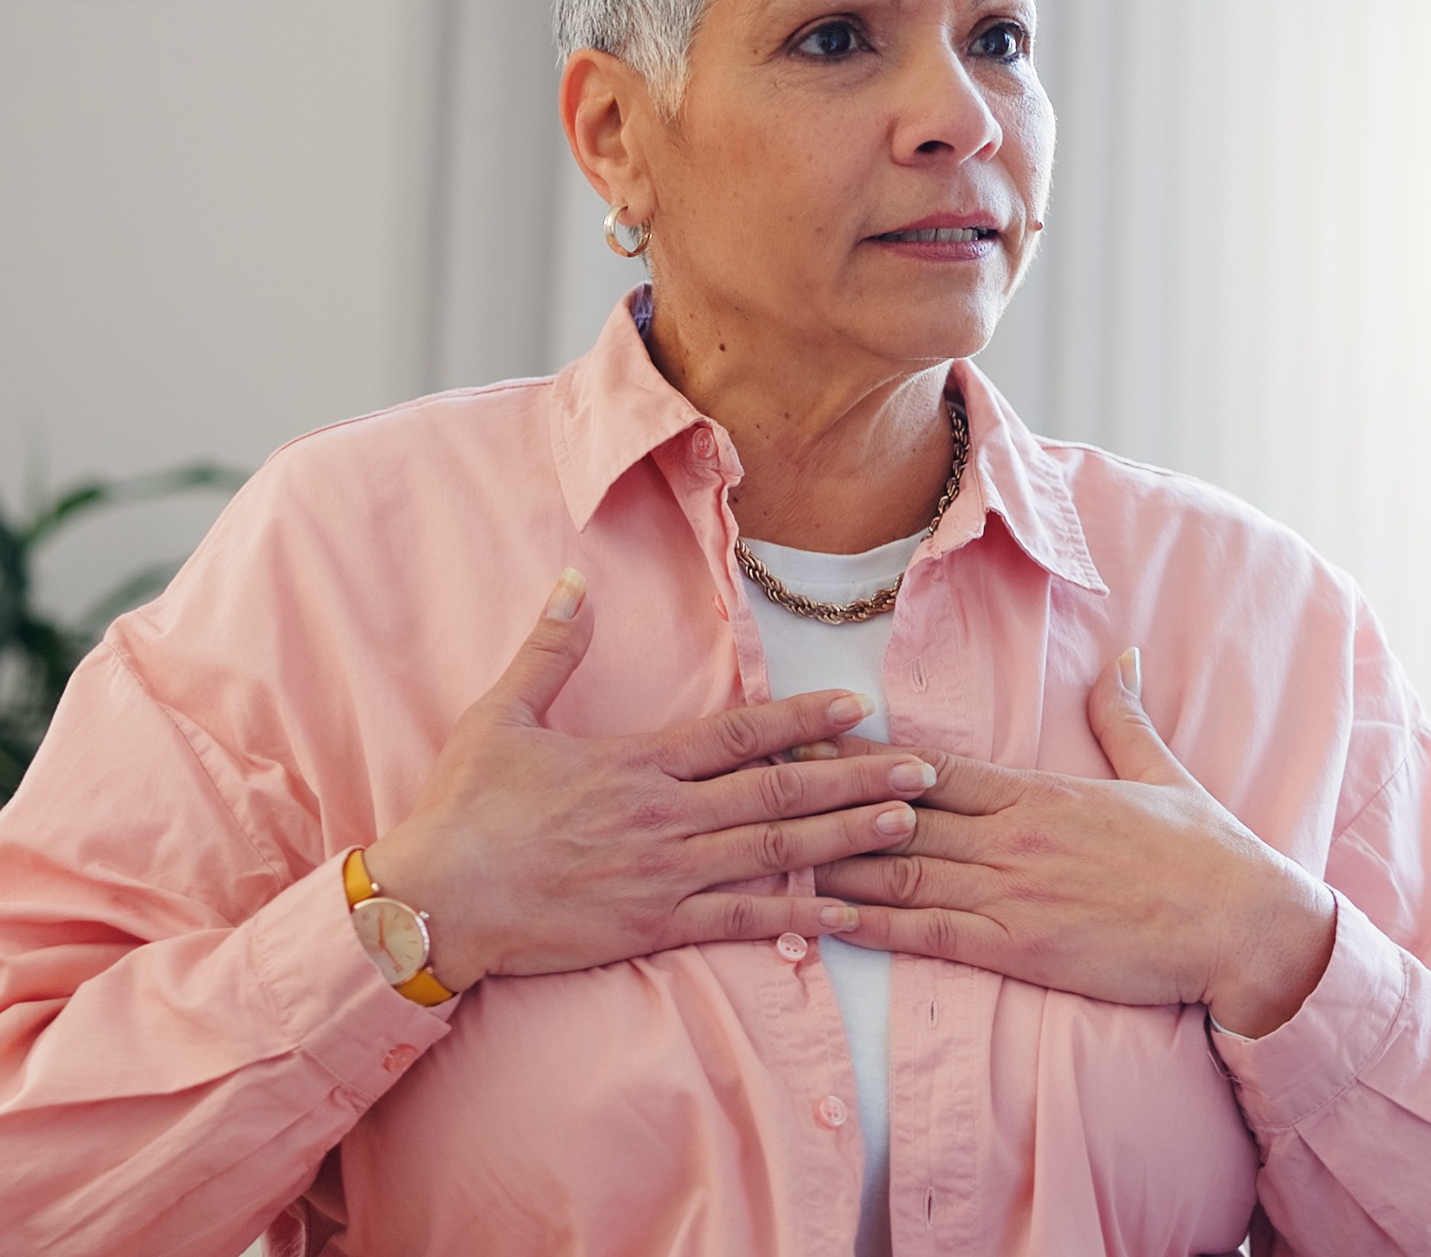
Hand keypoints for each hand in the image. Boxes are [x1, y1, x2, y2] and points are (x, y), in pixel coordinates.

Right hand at [361, 570, 940, 990]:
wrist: (431, 901)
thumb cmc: (463, 810)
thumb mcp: (500, 717)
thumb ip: (549, 650)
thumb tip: (570, 581)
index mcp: (637, 763)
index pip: (741, 734)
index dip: (806, 719)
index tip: (860, 706)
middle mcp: (665, 816)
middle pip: (780, 791)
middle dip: (858, 780)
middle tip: (924, 773)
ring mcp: (665, 873)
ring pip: (775, 852)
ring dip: (847, 840)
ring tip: (908, 829)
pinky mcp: (654, 925)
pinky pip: (741, 921)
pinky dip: (797, 917)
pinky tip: (850, 915)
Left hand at [812, 648, 1336, 1036]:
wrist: (1241, 923)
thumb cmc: (1207, 852)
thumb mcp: (1161, 772)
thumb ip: (1125, 717)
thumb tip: (1124, 656)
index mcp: (1041, 791)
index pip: (931, 769)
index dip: (861, 756)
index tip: (805, 740)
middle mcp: (1014, 836)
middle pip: (895, 815)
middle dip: (822, 801)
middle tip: (754, 787)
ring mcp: (1012, 893)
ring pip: (899, 871)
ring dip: (828, 861)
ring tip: (763, 852)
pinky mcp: (1019, 947)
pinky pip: (928, 933)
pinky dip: (869, 926)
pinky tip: (821, 919)